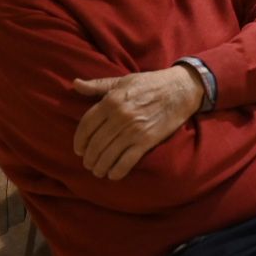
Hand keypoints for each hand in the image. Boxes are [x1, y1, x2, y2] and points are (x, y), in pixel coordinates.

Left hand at [72, 67, 204, 179]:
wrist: (180, 89)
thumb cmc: (150, 83)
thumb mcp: (123, 80)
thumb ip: (98, 85)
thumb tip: (75, 84)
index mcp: (111, 100)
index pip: (86, 125)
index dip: (79, 141)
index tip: (78, 149)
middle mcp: (119, 116)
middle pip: (95, 144)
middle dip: (89, 158)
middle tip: (88, 163)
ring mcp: (133, 130)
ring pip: (108, 155)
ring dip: (100, 167)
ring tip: (98, 170)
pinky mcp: (146, 141)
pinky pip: (126, 162)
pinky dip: (117, 171)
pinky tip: (113, 174)